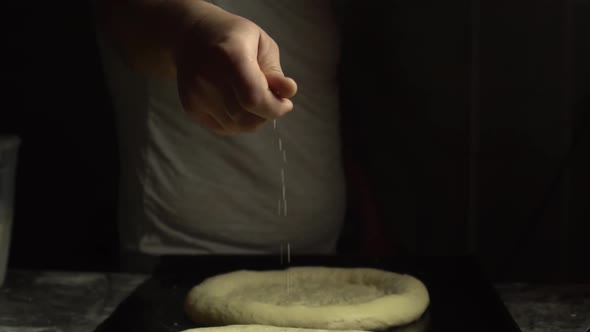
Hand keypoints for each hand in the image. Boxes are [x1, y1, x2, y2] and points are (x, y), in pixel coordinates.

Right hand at [175, 2, 297, 134]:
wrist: (191, 36)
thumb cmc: (234, 38)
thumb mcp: (261, 44)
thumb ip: (274, 71)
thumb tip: (289, 92)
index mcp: (229, 55)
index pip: (254, 98)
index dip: (275, 108)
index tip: (285, 104)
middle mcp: (208, 77)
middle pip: (245, 116)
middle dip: (267, 114)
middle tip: (272, 100)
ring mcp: (196, 94)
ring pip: (236, 126)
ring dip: (254, 120)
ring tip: (256, 101)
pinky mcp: (190, 107)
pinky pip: (223, 128)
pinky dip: (238, 123)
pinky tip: (240, 105)